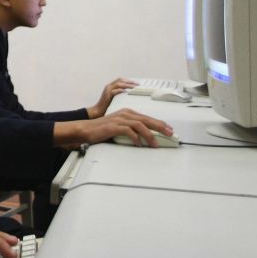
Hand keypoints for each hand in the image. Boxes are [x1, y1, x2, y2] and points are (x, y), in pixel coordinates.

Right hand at [53, 108, 172, 147]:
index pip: (147, 117)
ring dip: (150, 135)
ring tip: (156, 144)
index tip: (168, 129)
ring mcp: (120, 119)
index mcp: (128, 113)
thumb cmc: (103, 130)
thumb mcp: (119, 127)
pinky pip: (129, 132)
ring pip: (140, 125)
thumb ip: (131, 129)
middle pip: (147, 119)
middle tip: (170, 134)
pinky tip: (140, 145)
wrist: (86, 129)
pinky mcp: (114, 126)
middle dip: (160, 127)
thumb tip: (144, 138)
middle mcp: (126, 114)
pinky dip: (136, 138)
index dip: (159, 123)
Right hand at [86, 77, 136, 117]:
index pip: (120, 80)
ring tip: (134, 88)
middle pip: (120, 80)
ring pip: (119, 84)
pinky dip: (121, 90)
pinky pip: (115, 91)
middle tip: (138, 84)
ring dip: (128, 85)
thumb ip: (120, 95)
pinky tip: (127, 92)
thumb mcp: (114, 99)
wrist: (97, 112)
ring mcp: (107, 90)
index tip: (136, 83)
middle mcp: (109, 87)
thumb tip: (130, 95)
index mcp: (110, 86)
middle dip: (130, 81)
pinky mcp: (107, 96)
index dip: (128, 80)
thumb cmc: (106, 107)